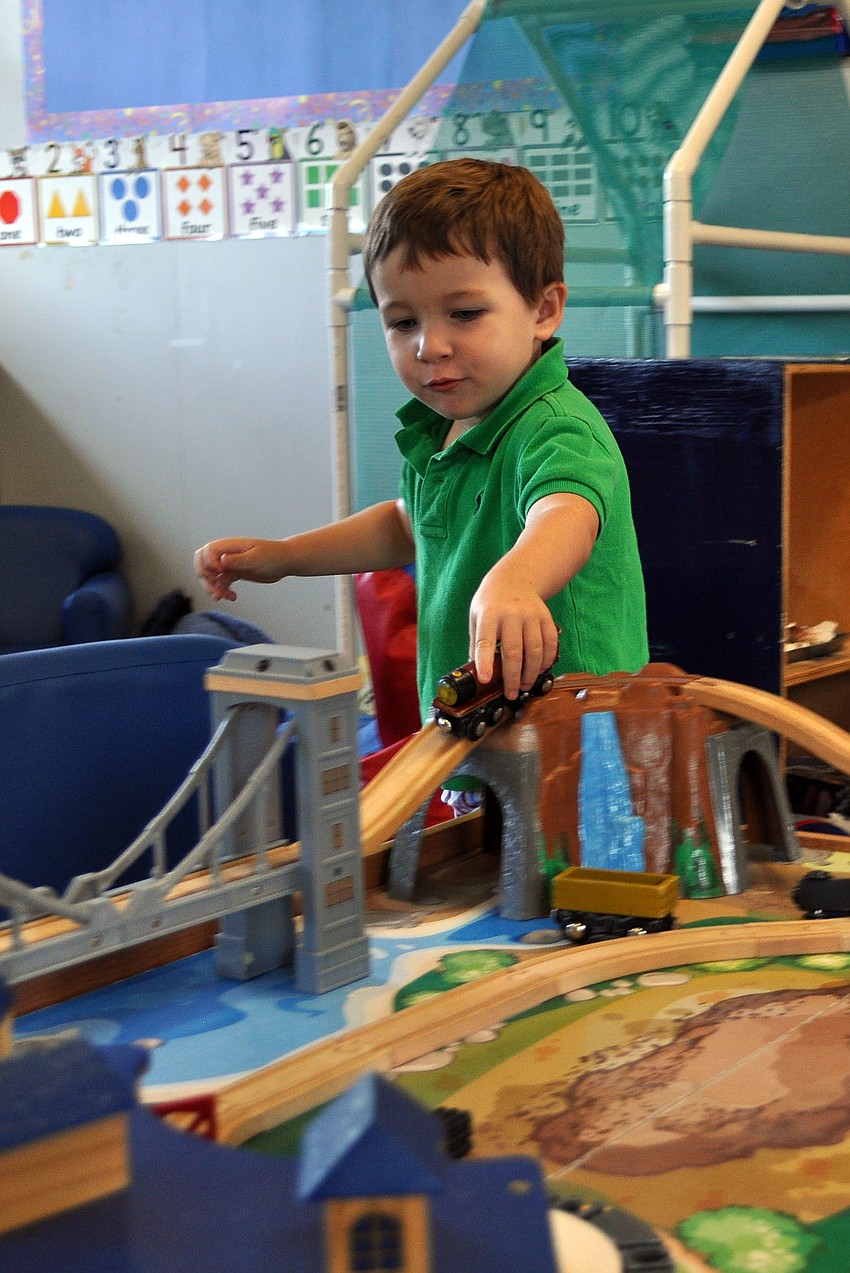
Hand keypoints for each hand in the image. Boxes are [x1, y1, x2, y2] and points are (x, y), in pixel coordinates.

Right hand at [194, 538, 286, 600]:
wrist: (285, 561)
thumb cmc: (274, 555)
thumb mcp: (256, 557)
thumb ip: (238, 559)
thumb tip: (222, 560)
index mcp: (230, 546)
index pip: (206, 551)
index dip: (208, 563)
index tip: (221, 572)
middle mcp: (226, 554)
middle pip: (202, 564)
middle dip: (205, 578)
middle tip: (216, 589)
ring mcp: (229, 565)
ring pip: (210, 577)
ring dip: (212, 588)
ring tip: (222, 597)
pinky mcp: (235, 574)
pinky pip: (221, 584)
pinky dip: (223, 592)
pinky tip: (232, 597)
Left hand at [468, 571, 559, 700]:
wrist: (515, 578)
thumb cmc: (491, 603)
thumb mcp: (475, 617)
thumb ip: (476, 643)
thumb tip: (477, 673)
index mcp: (489, 614)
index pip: (485, 641)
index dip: (485, 662)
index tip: (485, 680)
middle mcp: (511, 614)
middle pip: (514, 651)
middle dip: (512, 677)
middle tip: (511, 694)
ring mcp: (531, 615)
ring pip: (535, 650)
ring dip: (531, 673)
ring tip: (525, 685)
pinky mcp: (546, 617)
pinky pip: (550, 643)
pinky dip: (546, 660)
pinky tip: (540, 670)